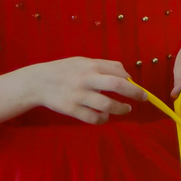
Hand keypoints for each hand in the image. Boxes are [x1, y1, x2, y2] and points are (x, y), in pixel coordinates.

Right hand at [8, 57, 136, 124]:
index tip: (134, 86)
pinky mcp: (71, 109)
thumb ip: (104, 66)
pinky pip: (93, 118)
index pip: (119, 72)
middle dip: (135, 93)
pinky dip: (103, 119)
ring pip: (107, 105)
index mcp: (91, 66)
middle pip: (118, 86)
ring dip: (121, 109)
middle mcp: (86, 80)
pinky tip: (105, 116)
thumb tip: (127, 75)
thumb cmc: (64, 70)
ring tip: (125, 109)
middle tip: (144, 98)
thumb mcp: (83, 61)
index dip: (130, 80)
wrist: (36, 82)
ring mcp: (78, 96)